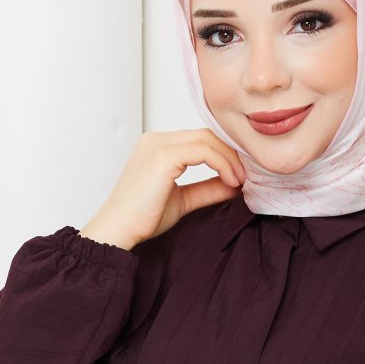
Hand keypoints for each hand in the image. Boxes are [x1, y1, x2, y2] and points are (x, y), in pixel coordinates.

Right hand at [78, 129, 245, 248]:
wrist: (119, 229)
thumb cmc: (142, 218)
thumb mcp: (183, 199)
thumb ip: (207, 189)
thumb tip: (234, 185)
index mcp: (157, 146)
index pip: (200, 138)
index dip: (225, 153)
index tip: (240, 173)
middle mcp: (156, 139)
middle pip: (206, 135)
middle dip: (231, 153)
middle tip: (246, 176)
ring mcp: (158, 145)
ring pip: (208, 139)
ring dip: (230, 159)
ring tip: (239, 181)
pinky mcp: (163, 157)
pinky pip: (204, 151)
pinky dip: (223, 164)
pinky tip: (230, 181)